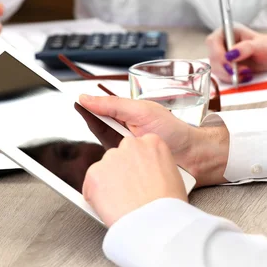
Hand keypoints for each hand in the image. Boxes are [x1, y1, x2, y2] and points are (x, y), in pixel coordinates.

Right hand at [79, 94, 228, 186]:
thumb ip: (113, 105)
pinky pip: (114, 167)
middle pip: (99, 132)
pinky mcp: (130, 169)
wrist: (194, 158)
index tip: (73, 102)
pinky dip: (110, 167)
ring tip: (107, 153)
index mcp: (126, 117)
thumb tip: (87, 97)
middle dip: (92, 129)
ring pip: (104, 152)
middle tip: (87, 128)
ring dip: (102, 153)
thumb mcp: (141, 111)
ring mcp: (127, 153)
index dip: (86, 108)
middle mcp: (124, 135)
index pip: (100, 112)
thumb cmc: (174, 131)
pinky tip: (109, 168)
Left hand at [83, 135, 187, 226]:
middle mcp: (130, 145)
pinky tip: (110, 207)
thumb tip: (146, 174)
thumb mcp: (173, 177)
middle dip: (121, 174)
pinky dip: (96, 197)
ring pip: (103, 171)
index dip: (136, 167)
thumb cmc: (167, 206)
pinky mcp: (94, 173)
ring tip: (121, 203)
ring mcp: (110, 158)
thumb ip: (155, 168)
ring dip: (108, 185)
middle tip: (128, 193)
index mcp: (152, 143)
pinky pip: (90, 186)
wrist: (155, 222)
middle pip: (119, 158)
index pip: (137, 149)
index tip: (137, 178)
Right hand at [206, 23, 266, 83]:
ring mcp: (221, 55)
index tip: (230, 63)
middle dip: (225, 67)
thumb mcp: (260, 45)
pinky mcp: (223, 67)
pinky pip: (220, 76)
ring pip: (215, 68)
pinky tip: (243, 76)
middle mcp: (221, 43)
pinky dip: (231, 79)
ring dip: (228, 75)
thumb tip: (231, 55)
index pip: (213, 41)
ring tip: (246, 73)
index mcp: (228, 31)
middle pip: (212, 57)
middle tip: (241, 71)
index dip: (218, 53)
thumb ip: (246, 48)